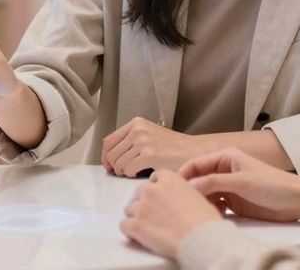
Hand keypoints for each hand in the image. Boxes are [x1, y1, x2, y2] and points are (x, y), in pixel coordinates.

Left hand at [101, 117, 215, 176]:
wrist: (194, 151)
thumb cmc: (173, 147)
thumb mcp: (149, 135)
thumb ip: (130, 140)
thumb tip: (109, 155)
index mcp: (136, 123)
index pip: (108, 140)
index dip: (105, 156)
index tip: (108, 165)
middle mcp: (137, 130)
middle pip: (111, 153)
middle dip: (113, 166)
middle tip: (120, 173)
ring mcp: (143, 142)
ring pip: (118, 163)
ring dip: (122, 171)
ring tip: (132, 172)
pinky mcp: (149, 155)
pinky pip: (128, 169)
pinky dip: (130, 175)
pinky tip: (138, 174)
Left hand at [120, 170, 223, 258]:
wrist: (201, 239)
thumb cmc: (205, 221)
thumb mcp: (199, 196)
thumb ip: (182, 192)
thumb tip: (179, 199)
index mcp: (169, 179)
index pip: (155, 178)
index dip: (157, 189)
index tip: (160, 198)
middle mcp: (151, 189)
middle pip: (140, 192)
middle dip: (145, 202)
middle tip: (155, 215)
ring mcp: (141, 206)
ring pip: (130, 208)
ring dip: (137, 216)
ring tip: (149, 227)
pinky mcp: (135, 225)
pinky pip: (124, 225)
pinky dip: (130, 230)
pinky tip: (138, 235)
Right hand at [179, 147, 299, 222]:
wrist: (295, 201)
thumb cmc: (273, 184)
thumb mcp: (241, 181)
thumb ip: (214, 182)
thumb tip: (190, 185)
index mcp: (225, 158)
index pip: (196, 164)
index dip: (183, 174)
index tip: (173, 187)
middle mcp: (224, 171)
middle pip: (198, 179)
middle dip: (190, 190)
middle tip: (181, 202)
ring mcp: (228, 187)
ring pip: (205, 194)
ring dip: (200, 201)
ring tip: (195, 210)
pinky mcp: (233, 202)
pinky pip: (214, 205)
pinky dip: (210, 210)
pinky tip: (210, 216)